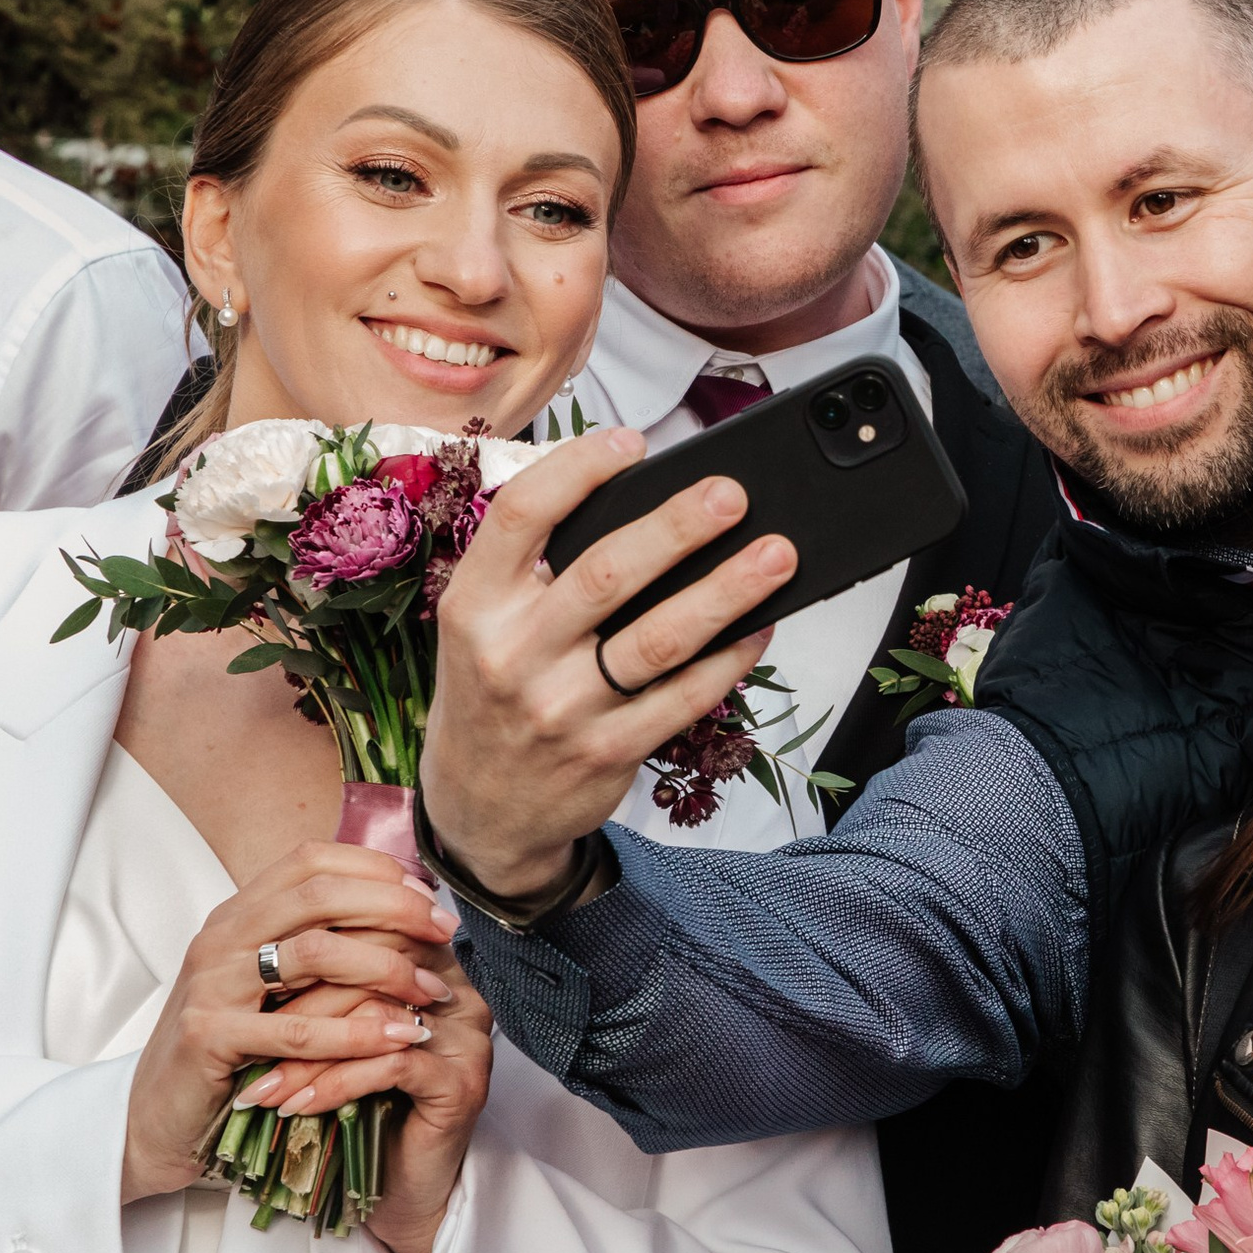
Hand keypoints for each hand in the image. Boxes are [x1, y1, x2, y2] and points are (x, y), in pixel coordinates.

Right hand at [122, 842, 461, 1203]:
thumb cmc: (230, 1049)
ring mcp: (210, 984)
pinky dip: (357, 1032)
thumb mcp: (270, 985)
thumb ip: (318, 943)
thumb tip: (408, 909)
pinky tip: (400, 1037)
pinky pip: (297, 1029)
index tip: (428, 895)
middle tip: (445, 933)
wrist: (155, 1119)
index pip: (312, 859)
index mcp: (237, 913)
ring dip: (387, 969)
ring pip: (315, 953)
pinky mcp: (208, 1037)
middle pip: (320, 894)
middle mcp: (220, 936)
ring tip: (433, 992)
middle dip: (395, 908)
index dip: (376, 869)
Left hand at [239, 948, 494, 1252]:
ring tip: (262, 1088)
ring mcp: (467, 1035)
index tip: (248, 989)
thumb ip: (326, 982)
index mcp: (433, 960)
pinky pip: (391, 1066)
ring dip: (309, 1056)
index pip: (372, 930)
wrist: (398, 1184)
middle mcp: (459, 988)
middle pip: (374, 969)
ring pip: (377, 1020)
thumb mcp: (340, 1033)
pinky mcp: (463, 1081)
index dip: (307, 958)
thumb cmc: (364, 1103)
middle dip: (301, 1008)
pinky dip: (336, 1084)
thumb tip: (263, 945)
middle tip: (244, 1038)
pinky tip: (298, 1106)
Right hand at [417, 426, 796, 896]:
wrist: (477, 811)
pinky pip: (682, 697)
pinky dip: (728, 657)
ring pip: (659, 638)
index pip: (522, 514)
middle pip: (607, 572)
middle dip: (679, 527)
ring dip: (727, 591)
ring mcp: (560, 708)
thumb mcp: (484, 625)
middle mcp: (512, 653)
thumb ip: (537, 569)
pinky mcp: (605, 752)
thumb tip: (645, 503)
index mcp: (475, 603)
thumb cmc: (494, 692)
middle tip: (732, 494)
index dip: (578, 467)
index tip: (632, 441)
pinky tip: (760, 626)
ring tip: (777, 555)